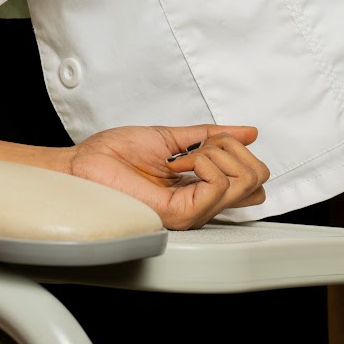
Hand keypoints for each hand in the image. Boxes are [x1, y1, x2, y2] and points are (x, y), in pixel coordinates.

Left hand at [66, 124, 268, 229]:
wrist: (84, 164)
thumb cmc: (114, 155)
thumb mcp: (172, 138)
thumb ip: (210, 136)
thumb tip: (248, 131)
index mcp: (201, 188)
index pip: (254, 183)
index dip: (240, 152)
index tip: (205, 144)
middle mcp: (202, 203)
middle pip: (259, 179)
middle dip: (233, 148)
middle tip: (196, 149)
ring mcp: (195, 210)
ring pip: (246, 180)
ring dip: (214, 152)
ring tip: (181, 158)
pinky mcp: (183, 213)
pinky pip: (219, 183)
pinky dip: (202, 161)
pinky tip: (177, 165)